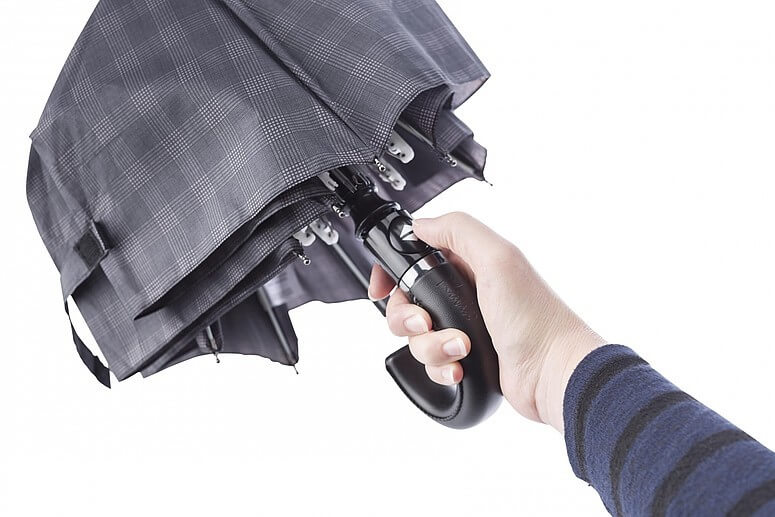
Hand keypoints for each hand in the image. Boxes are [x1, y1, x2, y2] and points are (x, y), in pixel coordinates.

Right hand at [368, 212, 605, 431]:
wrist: (553, 374)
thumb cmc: (535, 319)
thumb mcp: (497, 258)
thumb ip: (457, 231)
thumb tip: (420, 224)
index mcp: (471, 264)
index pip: (417, 258)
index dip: (393, 271)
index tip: (382, 286)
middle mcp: (465, 293)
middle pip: (407, 302)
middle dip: (408, 317)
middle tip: (425, 323)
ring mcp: (464, 327)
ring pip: (417, 337)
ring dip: (431, 346)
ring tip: (459, 348)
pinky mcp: (466, 358)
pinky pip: (432, 363)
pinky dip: (442, 367)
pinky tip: (460, 367)